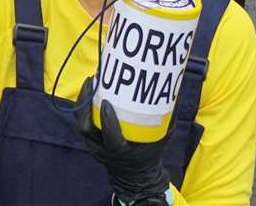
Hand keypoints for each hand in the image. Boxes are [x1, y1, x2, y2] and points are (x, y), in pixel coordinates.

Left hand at [75, 78, 173, 205]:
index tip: (107, 102)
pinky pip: (83, 121)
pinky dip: (83, 105)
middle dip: (86, 104)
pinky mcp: (90, 139)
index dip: (107, 121)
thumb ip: (167, 118)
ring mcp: (94, 145)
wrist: (136, 175)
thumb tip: (174, 91)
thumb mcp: (162, 138)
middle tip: (95, 81)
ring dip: (83, 101)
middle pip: (87, 128)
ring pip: (82, 123)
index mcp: (122, 152)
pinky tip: (90, 88)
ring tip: (92, 80)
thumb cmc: (151, 153)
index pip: (110, 138)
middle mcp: (103, 149)